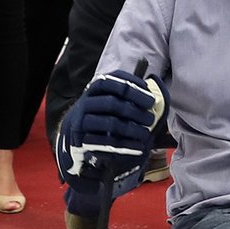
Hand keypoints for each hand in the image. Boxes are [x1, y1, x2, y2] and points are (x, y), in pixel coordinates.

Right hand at [55, 68, 167, 195]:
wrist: (74, 133)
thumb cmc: (101, 114)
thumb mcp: (111, 99)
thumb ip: (130, 92)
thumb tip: (155, 84)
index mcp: (96, 88)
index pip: (113, 81)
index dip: (134, 88)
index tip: (151, 99)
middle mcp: (86, 102)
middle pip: (112, 103)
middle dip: (134, 111)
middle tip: (150, 119)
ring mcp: (82, 120)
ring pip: (110, 123)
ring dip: (131, 129)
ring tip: (146, 134)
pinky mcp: (82, 139)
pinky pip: (105, 142)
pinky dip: (124, 145)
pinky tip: (138, 147)